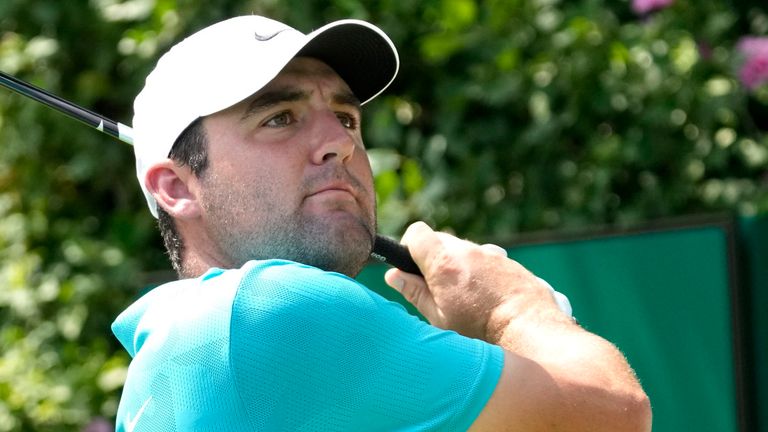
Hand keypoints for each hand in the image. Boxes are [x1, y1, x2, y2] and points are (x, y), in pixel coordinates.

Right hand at [384, 222, 569, 341]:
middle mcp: (468, 251)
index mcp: (443, 262)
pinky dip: (483, 275)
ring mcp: (493, 255)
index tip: (412, 267)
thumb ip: (415, 292)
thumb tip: (394, 276)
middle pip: (441, 241)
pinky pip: (489, 262)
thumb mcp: (439, 318)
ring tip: (468, 300)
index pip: (416, 233)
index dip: (410, 247)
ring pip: (466, 252)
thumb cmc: (480, 331)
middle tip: (438, 290)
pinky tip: (490, 301)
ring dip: (461, 268)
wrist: (530, 331)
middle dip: (435, 260)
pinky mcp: (511, 264)